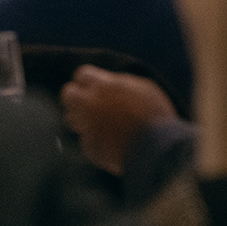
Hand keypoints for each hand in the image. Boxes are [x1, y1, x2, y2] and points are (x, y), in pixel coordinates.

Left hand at [59, 66, 176, 175]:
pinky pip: (85, 141)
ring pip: (71, 118)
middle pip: (68, 94)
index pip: (82, 74)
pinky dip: (95, 142)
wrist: (159, 151)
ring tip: (100, 125)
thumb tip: (109, 81)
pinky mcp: (89, 148)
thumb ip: (121, 83)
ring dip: (82, 120)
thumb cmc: (157, 117)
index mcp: (104, 86)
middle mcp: (90, 104)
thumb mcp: (144, 89)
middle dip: (76, 97)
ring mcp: (87, 127)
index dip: (88, 81)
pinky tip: (111, 144)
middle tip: (88, 104)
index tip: (95, 87)